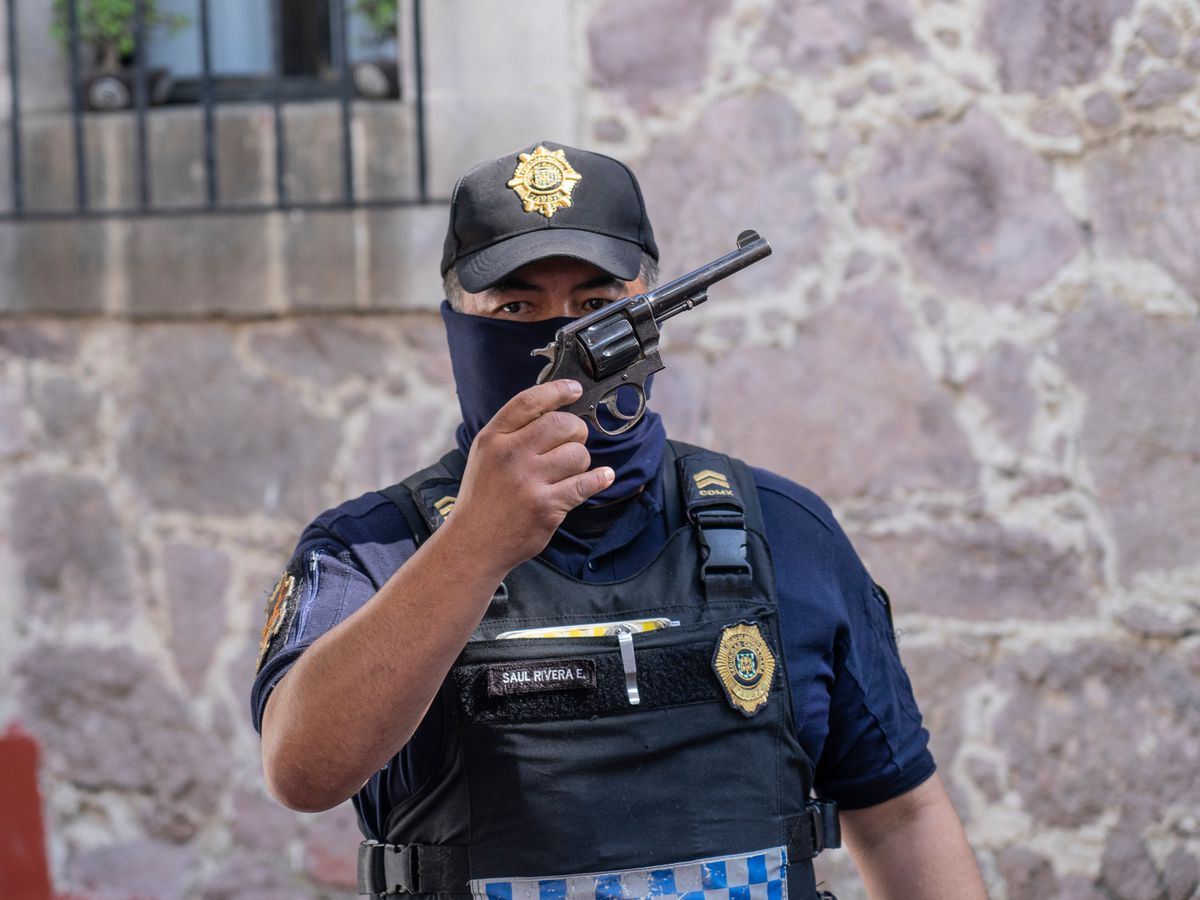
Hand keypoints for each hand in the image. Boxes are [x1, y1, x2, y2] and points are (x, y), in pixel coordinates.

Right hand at [447, 379, 614, 572]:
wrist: (473, 543)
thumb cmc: (484, 496)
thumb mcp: (485, 455)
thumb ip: (513, 431)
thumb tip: (555, 410)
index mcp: (493, 439)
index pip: (529, 402)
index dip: (557, 391)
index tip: (573, 390)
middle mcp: (510, 456)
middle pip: (562, 424)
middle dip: (576, 430)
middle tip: (574, 441)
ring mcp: (528, 482)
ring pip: (578, 454)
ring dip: (581, 461)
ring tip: (568, 471)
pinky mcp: (546, 506)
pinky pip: (585, 484)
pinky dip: (599, 479)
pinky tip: (603, 477)